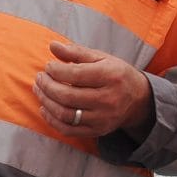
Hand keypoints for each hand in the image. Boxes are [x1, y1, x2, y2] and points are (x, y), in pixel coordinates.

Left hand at [34, 40, 152, 139]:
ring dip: (46, 102)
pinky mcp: (97, 131)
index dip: (56, 70)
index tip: (48, 66)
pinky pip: (68, 130)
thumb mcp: (101, 58)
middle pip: (68, 96)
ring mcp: (103, 118)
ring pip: (65, 114)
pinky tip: (45, 108)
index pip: (76, 75)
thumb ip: (76, 52)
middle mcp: (108, 99)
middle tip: (39, 78)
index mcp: (110, 76)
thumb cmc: (115, 74)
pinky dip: (51, 120)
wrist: (138, 99)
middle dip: (47, 86)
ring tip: (39, 90)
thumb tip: (52, 46)